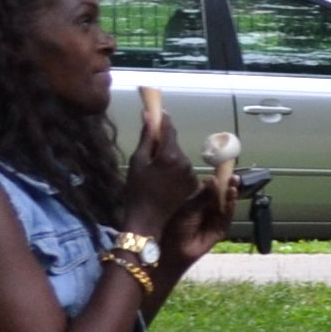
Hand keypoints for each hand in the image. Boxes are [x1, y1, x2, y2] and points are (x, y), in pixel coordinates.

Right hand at [116, 93, 200, 240]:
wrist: (147, 220)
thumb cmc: (137, 191)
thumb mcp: (138, 161)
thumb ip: (146, 137)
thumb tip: (149, 115)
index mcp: (170, 155)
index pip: (169, 128)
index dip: (162, 119)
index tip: (157, 111)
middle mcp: (185, 162)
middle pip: (174, 144)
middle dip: (163, 143)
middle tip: (149, 150)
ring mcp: (191, 174)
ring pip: (178, 157)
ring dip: (169, 158)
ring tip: (154, 171)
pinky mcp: (193, 185)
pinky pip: (182, 170)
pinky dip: (174, 170)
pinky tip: (163, 180)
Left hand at [161, 171, 231, 274]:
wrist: (176, 249)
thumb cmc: (177, 227)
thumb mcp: (189, 208)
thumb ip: (203, 195)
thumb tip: (213, 179)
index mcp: (198, 200)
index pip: (211, 186)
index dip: (218, 178)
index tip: (224, 169)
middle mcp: (208, 207)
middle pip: (221, 194)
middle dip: (228, 186)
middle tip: (234, 178)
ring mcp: (215, 218)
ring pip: (226, 205)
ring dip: (230, 196)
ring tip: (233, 187)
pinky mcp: (220, 229)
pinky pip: (226, 218)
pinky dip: (230, 209)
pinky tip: (232, 201)